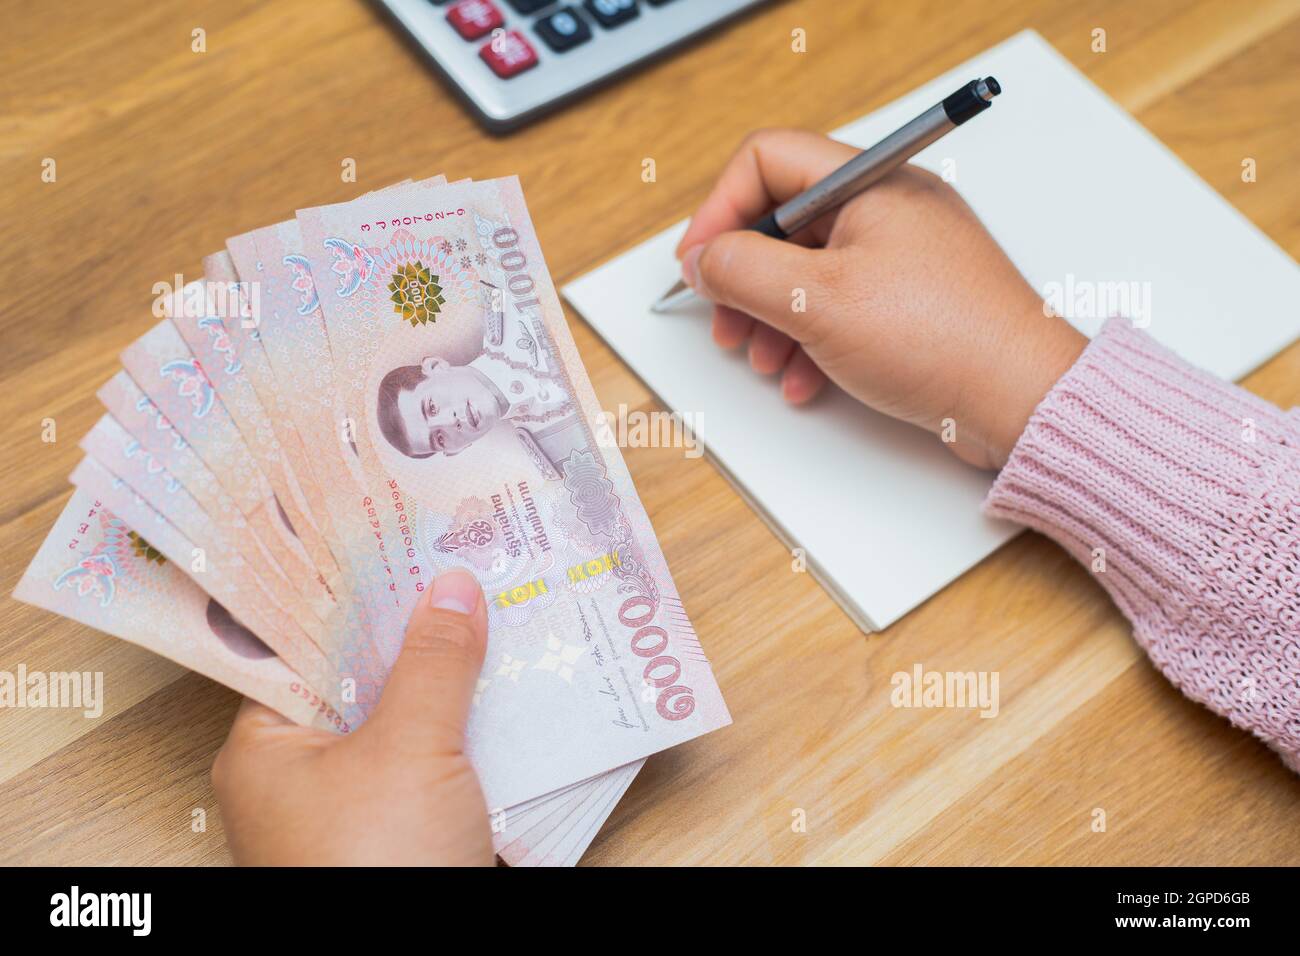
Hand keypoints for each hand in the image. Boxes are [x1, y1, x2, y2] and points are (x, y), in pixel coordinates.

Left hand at [213, 570, 493, 865]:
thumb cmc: (378, 867)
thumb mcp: (409, 750)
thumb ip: (432, 665)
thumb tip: (451, 589)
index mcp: (265, 751)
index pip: (303, 648)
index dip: (354, 597)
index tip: (399, 546)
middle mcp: (301, 778)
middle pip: (361, 682)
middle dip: (414, 636)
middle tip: (459, 574)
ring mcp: (354, 808)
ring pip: (405, 725)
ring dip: (448, 687)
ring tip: (492, 619)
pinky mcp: (404, 833)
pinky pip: (437, 768)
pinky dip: (468, 737)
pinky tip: (507, 696)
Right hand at [676, 129, 1086, 469]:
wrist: (1020, 399)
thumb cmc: (940, 338)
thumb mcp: (816, 300)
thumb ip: (742, 270)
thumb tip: (702, 259)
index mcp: (870, 182)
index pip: (767, 161)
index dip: (719, 209)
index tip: (698, 264)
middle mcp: (887, 207)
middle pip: (783, 220)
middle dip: (743, 277)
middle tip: (727, 323)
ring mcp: (902, 255)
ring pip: (806, 270)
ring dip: (771, 318)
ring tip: (765, 360)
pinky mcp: (911, 301)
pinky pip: (840, 305)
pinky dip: (810, 340)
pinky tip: (805, 380)